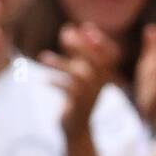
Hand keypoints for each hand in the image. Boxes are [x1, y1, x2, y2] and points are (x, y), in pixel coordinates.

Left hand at [39, 22, 121, 138]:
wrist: (77, 128)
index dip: (101, 40)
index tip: (86, 27)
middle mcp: (101, 83)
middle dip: (82, 46)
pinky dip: (56, 82)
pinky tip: (44, 80)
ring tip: (43, 57)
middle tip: (65, 35)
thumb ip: (75, 51)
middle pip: (97, 61)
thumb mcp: (78, 72)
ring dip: (61, 64)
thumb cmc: (77, 96)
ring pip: (80, 74)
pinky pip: (68, 90)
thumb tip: (68, 28)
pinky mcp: (77, 105)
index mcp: (105, 75)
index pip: (112, 54)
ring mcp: (90, 94)